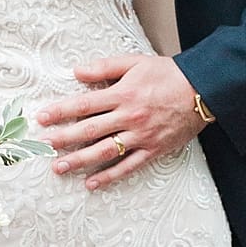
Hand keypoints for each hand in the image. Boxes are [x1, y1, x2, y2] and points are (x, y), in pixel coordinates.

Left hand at [38, 54, 201, 189]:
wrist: (203, 89)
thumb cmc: (168, 74)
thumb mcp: (135, 62)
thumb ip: (104, 68)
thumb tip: (76, 71)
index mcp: (123, 94)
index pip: (83, 105)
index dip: (60, 112)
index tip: (42, 118)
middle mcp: (129, 117)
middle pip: (89, 131)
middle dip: (63, 139)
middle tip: (43, 146)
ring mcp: (140, 136)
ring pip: (104, 152)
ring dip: (79, 161)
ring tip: (59, 167)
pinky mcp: (153, 150)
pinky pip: (128, 167)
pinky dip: (109, 176)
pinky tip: (92, 183)